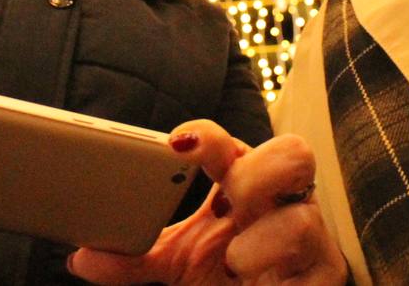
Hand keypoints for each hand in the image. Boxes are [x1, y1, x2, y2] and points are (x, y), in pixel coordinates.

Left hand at [68, 121, 346, 284]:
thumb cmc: (224, 277)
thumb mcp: (175, 264)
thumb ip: (132, 259)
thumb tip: (81, 257)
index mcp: (244, 181)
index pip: (231, 143)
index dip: (208, 137)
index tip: (175, 144)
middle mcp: (282, 202)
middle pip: (295, 154)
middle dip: (260, 170)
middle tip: (230, 195)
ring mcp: (311, 240)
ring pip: (306, 221)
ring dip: (264, 243)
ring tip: (237, 262)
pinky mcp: (327, 278)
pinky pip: (318, 274)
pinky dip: (283, 282)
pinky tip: (259, 285)